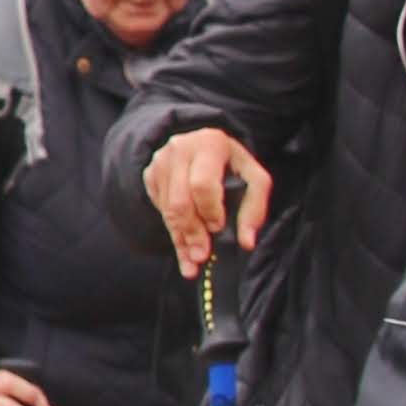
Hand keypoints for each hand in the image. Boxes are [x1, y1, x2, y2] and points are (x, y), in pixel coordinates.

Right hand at [144, 128, 270, 274]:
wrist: (205, 147)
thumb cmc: (233, 165)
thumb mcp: (254, 178)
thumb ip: (254, 208)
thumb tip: (246, 242)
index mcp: (209, 144)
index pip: (202, 184)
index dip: (209, 210)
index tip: (218, 228)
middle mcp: (180, 149)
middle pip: (180, 200)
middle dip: (192, 232)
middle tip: (203, 255)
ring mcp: (161, 162)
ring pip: (168, 209)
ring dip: (182, 238)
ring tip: (194, 261)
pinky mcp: (151, 175)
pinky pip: (160, 210)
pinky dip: (174, 234)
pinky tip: (185, 251)